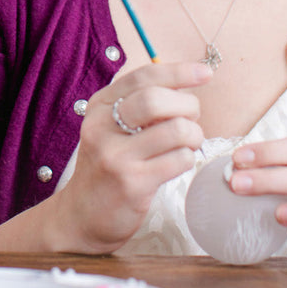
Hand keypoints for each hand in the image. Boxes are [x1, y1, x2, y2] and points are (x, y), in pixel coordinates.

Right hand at [51, 61, 211, 253]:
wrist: (80, 216)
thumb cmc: (107, 166)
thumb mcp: (111, 128)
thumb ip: (139, 105)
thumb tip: (185, 86)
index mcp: (100, 106)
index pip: (143, 77)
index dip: (179, 71)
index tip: (206, 73)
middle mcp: (103, 127)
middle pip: (157, 99)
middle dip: (188, 105)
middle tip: (193, 118)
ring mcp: (116, 156)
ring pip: (175, 130)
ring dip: (194, 135)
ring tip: (188, 143)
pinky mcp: (133, 183)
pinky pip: (179, 159)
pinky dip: (188, 158)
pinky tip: (178, 163)